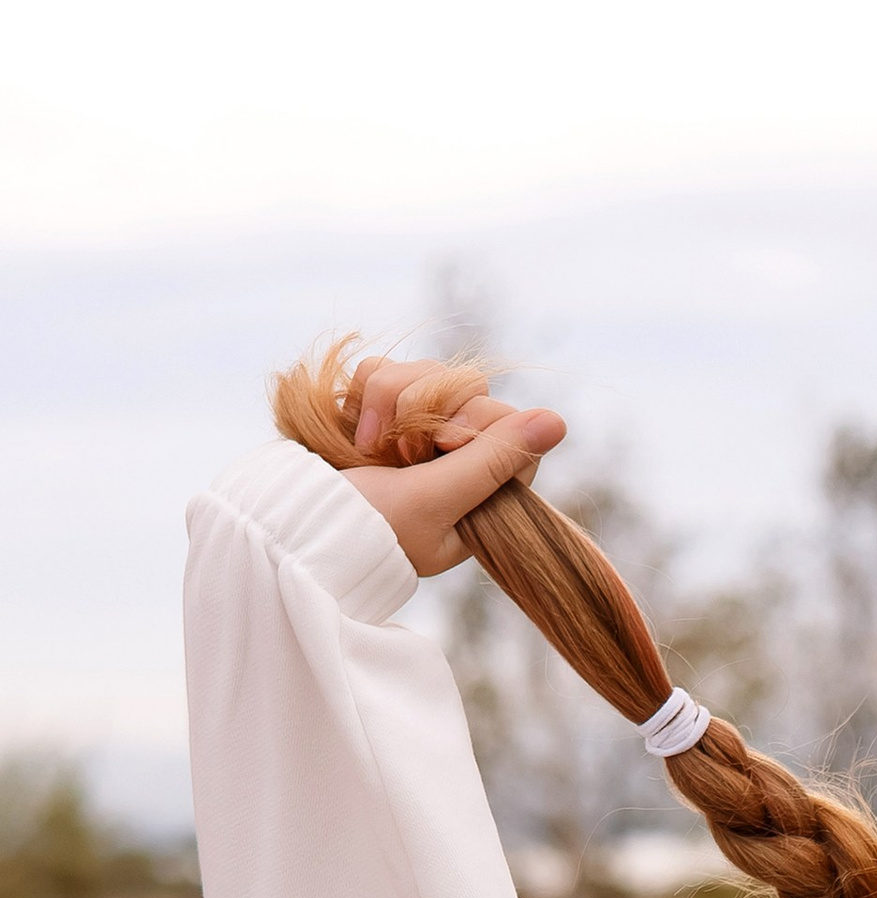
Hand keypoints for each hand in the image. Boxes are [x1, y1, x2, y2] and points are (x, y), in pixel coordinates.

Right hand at [338, 355, 566, 577]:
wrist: (297, 524)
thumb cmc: (370, 529)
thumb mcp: (436, 500)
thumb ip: (491, 460)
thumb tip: (557, 422)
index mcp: (480, 490)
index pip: (507, 424)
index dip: (478, 424)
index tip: (442, 446)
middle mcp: (452, 456)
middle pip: (469, 387)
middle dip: (429, 409)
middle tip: (404, 452)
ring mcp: (413, 429)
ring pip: (424, 369)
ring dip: (390, 400)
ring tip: (369, 446)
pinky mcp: (375, 409)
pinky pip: (382, 367)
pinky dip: (364, 392)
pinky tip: (354, 434)